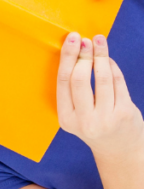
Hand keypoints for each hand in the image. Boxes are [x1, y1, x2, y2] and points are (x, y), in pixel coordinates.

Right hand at [57, 32, 143, 156]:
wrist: (119, 150)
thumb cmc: (95, 124)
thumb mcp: (77, 114)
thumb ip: (74, 89)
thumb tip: (77, 50)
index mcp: (66, 119)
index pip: (63, 82)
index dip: (68, 57)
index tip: (72, 38)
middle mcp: (85, 121)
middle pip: (80, 78)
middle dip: (83, 54)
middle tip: (86, 39)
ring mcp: (106, 119)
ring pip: (102, 78)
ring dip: (101, 56)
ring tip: (100, 42)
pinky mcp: (124, 114)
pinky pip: (118, 82)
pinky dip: (113, 67)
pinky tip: (109, 60)